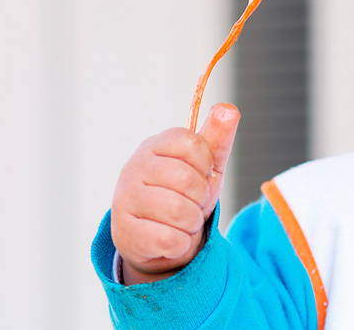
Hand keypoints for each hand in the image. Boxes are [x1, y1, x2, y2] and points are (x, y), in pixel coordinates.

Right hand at [110, 103, 239, 284]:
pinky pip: (170, 240)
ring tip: (182, 220)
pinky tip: (171, 238)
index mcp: (155, 145)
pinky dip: (181, 243)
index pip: (192, 143)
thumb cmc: (184, 193)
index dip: (205, 164)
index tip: (199, 173)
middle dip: (200, 197)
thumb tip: (228, 109)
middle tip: (191, 202)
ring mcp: (125, 200)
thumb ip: (218, 137)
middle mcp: (133, 168)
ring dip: (192, 222)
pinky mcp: (125, 233)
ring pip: (179, 212)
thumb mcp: (206, 165)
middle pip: (187, 180)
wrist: (157, 236)